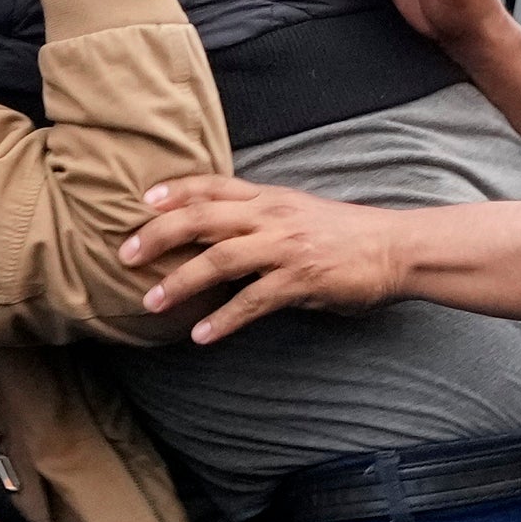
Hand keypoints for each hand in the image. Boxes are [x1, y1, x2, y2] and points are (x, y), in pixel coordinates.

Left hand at [119, 175, 409, 342]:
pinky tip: (201, 335)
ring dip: (180, 281)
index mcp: (269, 198)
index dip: (174, 191)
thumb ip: (261, 219)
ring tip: (151, 302)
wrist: (396, 248)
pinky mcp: (301, 280)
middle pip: (202, 217)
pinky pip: (253, 301)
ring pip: (219, 259)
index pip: (212, 186)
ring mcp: (285, 247)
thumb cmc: (348, 236)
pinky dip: (223, 319)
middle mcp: (272, 216)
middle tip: (124, 254)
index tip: (142, 202)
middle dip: (158, 235)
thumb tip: (220, 234)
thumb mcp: (299, 213)